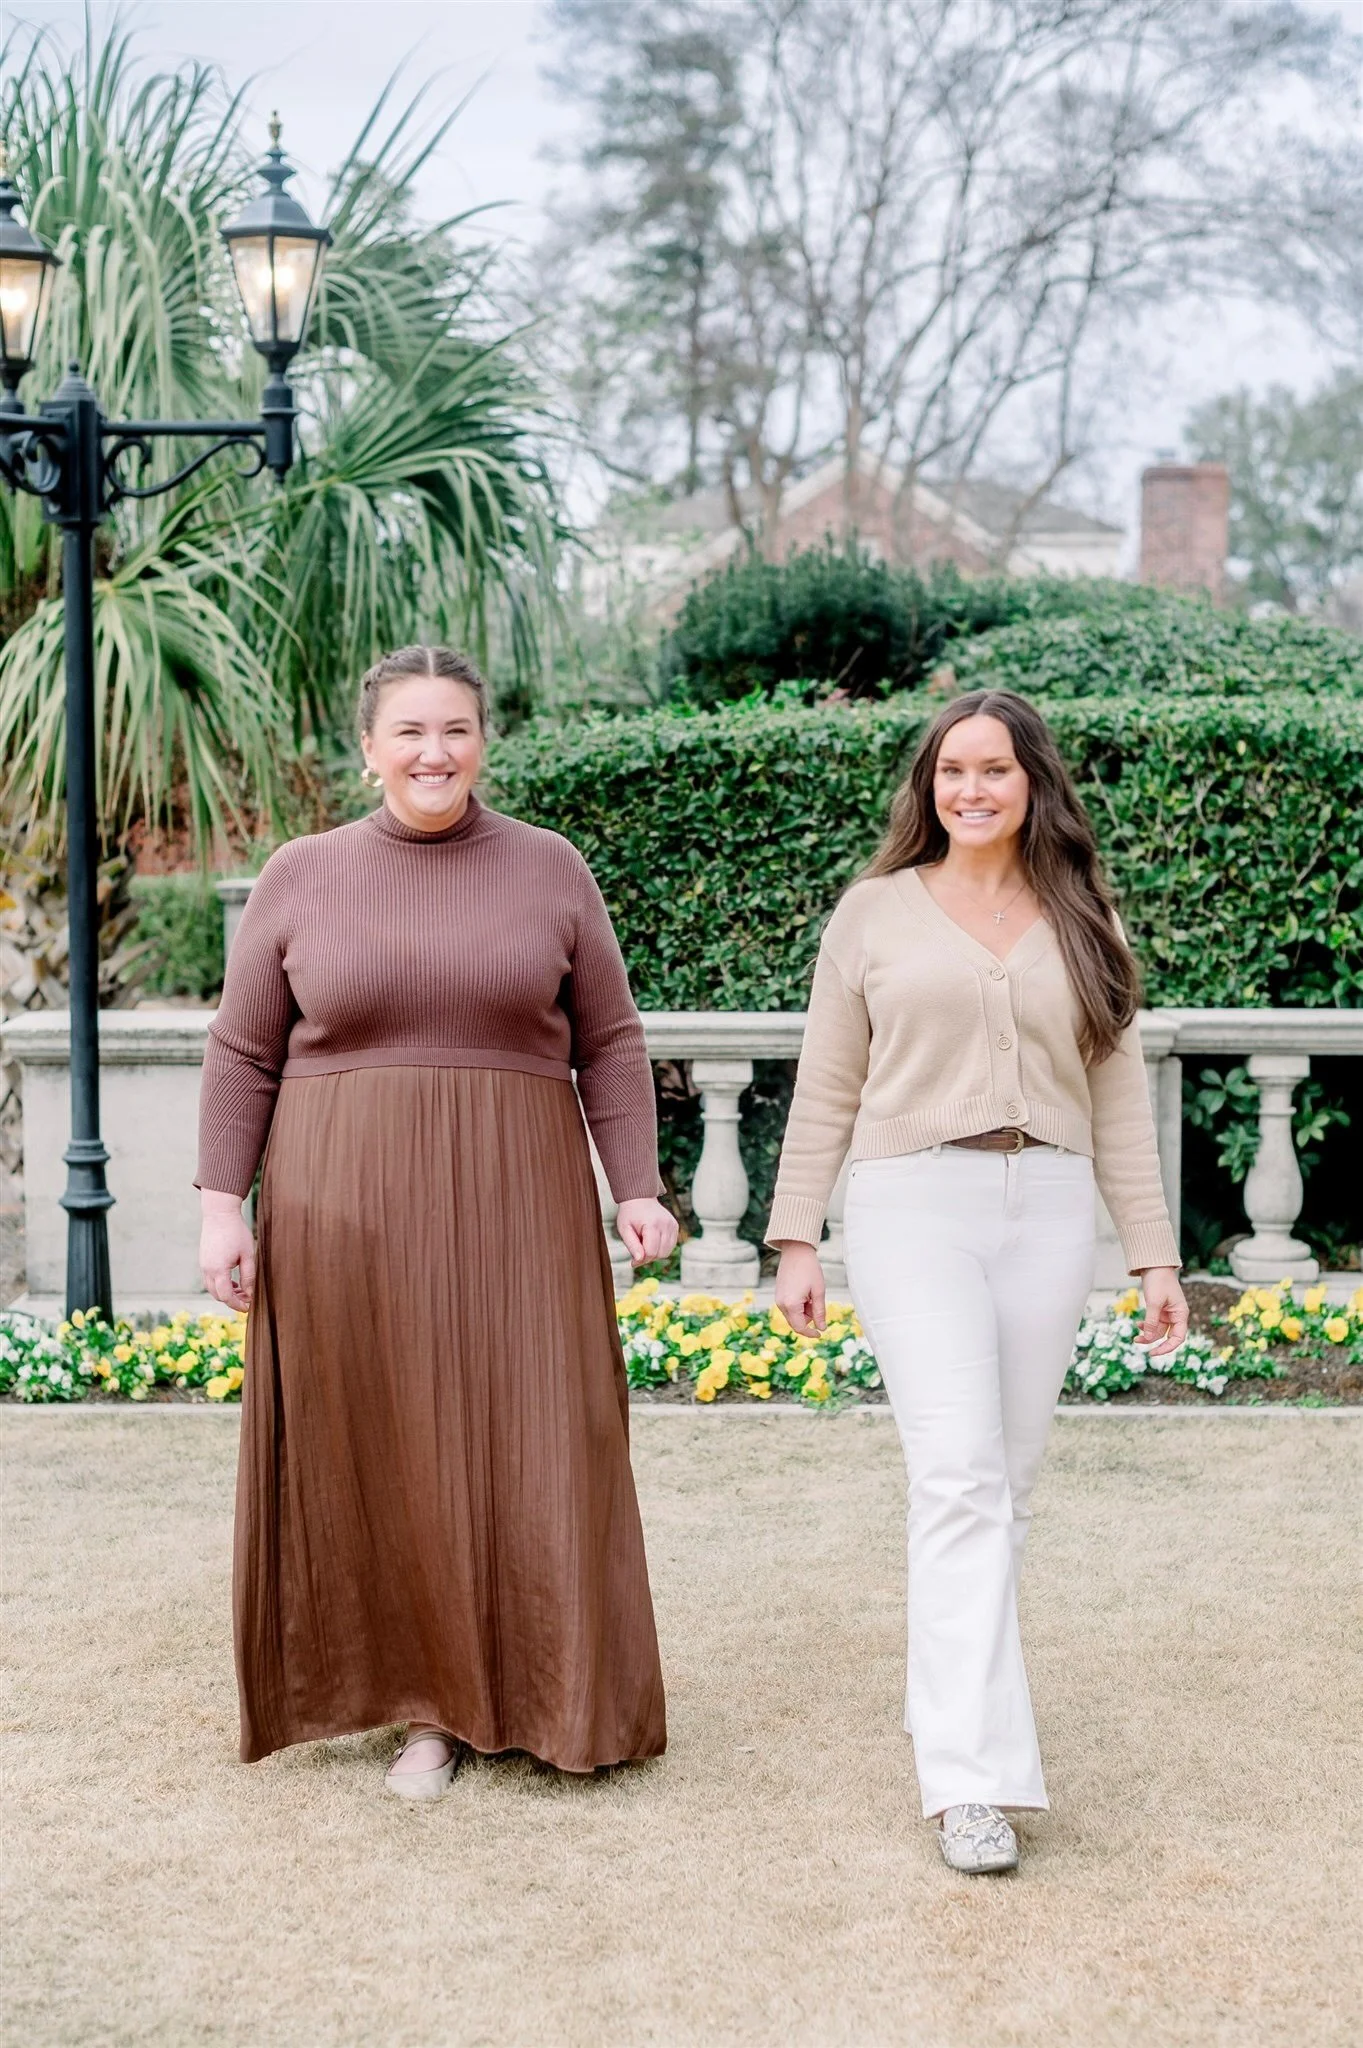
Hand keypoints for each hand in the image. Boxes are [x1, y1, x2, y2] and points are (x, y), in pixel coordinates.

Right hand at [199, 1190, 255, 1310]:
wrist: (219, 1214)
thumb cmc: (236, 1232)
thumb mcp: (248, 1254)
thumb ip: (248, 1276)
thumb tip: (250, 1294)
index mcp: (218, 1269)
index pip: (226, 1296)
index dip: (237, 1304)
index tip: (248, 1308)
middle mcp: (207, 1270)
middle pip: (217, 1295)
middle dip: (232, 1301)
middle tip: (248, 1300)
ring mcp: (203, 1265)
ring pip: (212, 1288)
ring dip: (226, 1293)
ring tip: (242, 1291)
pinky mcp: (203, 1261)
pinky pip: (210, 1279)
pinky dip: (221, 1285)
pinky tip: (233, 1282)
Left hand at [615, 1197, 678, 1266]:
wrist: (639, 1198)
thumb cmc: (630, 1214)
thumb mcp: (624, 1229)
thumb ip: (632, 1245)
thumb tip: (639, 1260)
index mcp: (653, 1224)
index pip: (651, 1252)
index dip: (641, 1260)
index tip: (633, 1261)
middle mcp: (666, 1224)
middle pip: (660, 1254)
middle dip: (648, 1257)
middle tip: (638, 1250)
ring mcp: (672, 1225)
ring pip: (667, 1252)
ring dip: (655, 1253)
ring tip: (645, 1243)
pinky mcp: (675, 1226)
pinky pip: (670, 1246)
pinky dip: (661, 1248)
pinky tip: (652, 1240)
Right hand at [774, 1241, 825, 1335]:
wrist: (796, 1251)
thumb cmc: (809, 1269)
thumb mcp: (819, 1291)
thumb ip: (820, 1312)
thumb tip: (822, 1328)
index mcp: (791, 1304)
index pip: (800, 1327)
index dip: (811, 1333)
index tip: (820, 1333)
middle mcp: (781, 1304)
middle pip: (796, 1323)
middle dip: (808, 1318)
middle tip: (816, 1302)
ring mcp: (778, 1299)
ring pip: (793, 1315)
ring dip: (804, 1311)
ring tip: (811, 1294)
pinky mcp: (778, 1294)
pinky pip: (789, 1307)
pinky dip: (798, 1305)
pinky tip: (805, 1292)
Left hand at [1135, 1265, 1187, 1356]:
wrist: (1154, 1265)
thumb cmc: (1158, 1281)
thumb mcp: (1154, 1301)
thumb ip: (1151, 1320)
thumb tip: (1147, 1338)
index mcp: (1181, 1314)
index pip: (1178, 1338)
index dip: (1167, 1348)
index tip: (1154, 1353)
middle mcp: (1176, 1316)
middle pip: (1167, 1336)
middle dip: (1154, 1342)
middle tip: (1139, 1344)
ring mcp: (1167, 1313)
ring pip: (1158, 1330)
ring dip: (1147, 1334)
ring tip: (1135, 1337)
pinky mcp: (1159, 1310)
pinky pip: (1153, 1323)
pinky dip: (1146, 1326)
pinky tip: (1137, 1324)